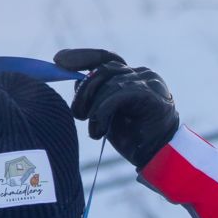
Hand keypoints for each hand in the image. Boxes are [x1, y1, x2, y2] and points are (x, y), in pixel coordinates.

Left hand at [56, 48, 180, 167]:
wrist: (158, 160)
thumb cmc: (134, 140)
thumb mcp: (107, 114)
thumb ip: (94, 96)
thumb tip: (74, 80)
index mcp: (133, 76)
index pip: (105, 58)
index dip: (81, 56)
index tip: (58, 61)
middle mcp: (143, 74)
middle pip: (103, 70)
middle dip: (84, 91)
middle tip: (76, 114)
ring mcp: (150, 82)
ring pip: (109, 82)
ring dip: (94, 107)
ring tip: (94, 131)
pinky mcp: (152, 95)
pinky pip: (118, 94)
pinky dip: (103, 111)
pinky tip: (100, 129)